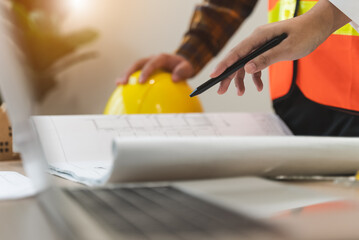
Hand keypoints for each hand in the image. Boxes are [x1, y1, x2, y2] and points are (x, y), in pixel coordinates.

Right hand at [117, 53, 194, 84]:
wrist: (180, 63)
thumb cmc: (184, 67)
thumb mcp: (188, 68)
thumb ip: (183, 71)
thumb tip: (174, 79)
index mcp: (161, 58)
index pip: (152, 63)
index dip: (145, 71)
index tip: (140, 82)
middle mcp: (151, 59)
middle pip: (137, 64)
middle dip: (129, 72)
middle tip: (122, 82)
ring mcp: (146, 63)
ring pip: (133, 68)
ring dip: (125, 75)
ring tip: (118, 84)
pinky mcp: (144, 69)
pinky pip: (135, 74)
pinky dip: (129, 80)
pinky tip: (123, 91)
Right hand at [210, 0, 349, 95]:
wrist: (318, 26)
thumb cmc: (305, 34)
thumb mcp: (287, 49)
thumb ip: (266, 58)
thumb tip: (247, 69)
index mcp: (259, 36)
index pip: (237, 52)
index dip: (224, 64)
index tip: (214, 76)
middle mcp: (257, 40)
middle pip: (237, 59)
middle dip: (228, 76)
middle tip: (220, 90)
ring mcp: (261, 45)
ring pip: (245, 64)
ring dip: (241, 79)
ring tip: (240, 93)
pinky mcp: (266, 51)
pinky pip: (256, 65)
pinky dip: (255, 76)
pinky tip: (258, 87)